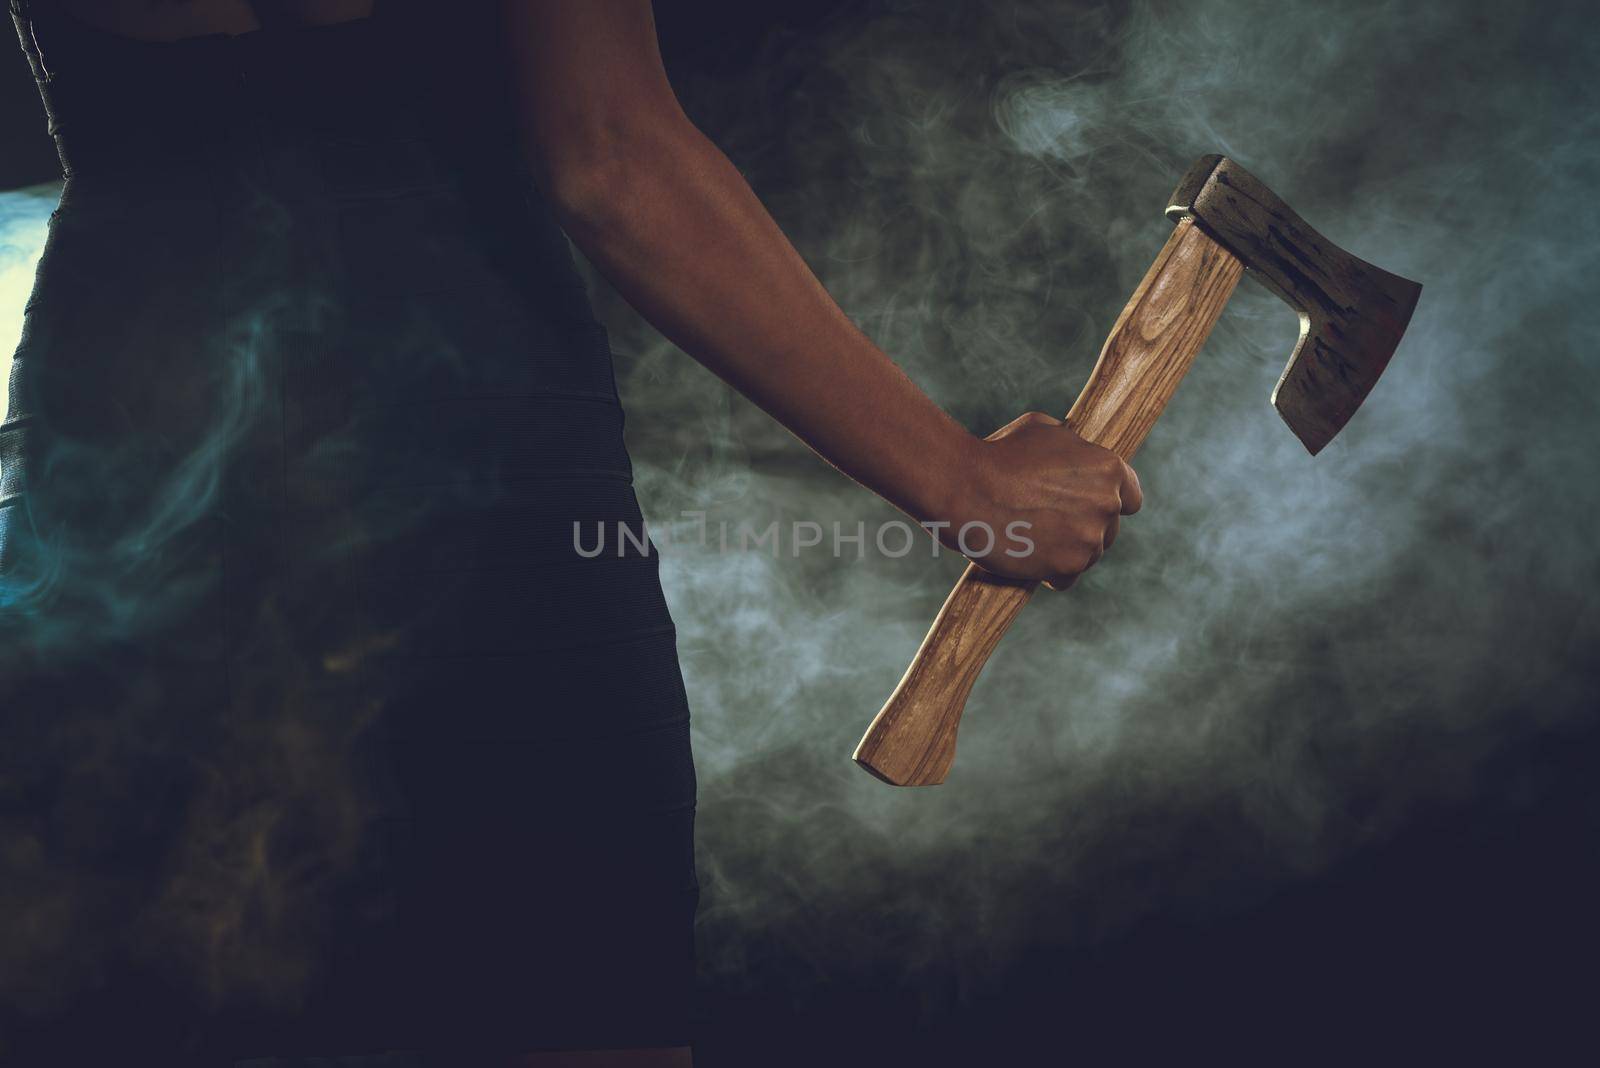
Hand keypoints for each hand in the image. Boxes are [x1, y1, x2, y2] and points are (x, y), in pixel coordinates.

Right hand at [937, 412, 1141, 589]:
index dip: (1109, 502)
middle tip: (1051, 523)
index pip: (1131, 497)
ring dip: (1067, 551)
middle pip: (1110, 529)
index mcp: (1109, 468)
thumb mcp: (1042, 429)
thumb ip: (1070, 445)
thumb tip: (1075, 450)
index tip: (1090, 507)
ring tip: (1033, 537)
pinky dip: (1050, 573)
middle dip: (1085, 527)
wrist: (965, 488)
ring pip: (1089, 555)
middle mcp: (1107, 504)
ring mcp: (1089, 538)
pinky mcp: (1067, 567)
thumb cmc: (998, 453)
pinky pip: (1067, 578)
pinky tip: (1029, 558)